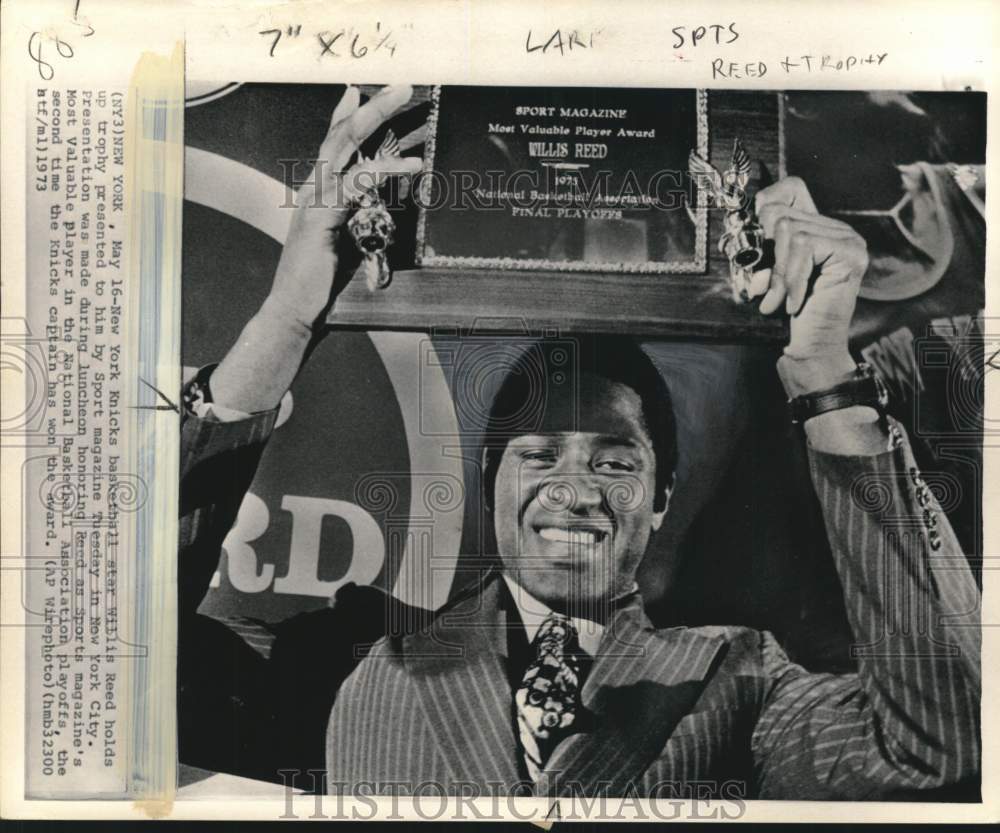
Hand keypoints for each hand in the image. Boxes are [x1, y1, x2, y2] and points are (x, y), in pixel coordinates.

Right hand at [267, 84, 422, 330]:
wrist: (294, 312)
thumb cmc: (320, 283)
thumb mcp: (345, 241)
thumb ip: (358, 219)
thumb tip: (380, 206)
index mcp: (315, 193)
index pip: (330, 145)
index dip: (344, 115)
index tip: (359, 90)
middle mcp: (311, 189)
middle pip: (340, 135)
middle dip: (372, 106)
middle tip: (403, 85)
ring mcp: (313, 201)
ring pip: (346, 148)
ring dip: (378, 120)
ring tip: (408, 103)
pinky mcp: (321, 218)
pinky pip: (355, 185)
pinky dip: (383, 171)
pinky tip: (410, 166)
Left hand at [753, 176, 868, 385]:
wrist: (812, 346)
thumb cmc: (787, 311)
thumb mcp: (767, 271)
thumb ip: (762, 245)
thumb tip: (744, 221)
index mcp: (818, 228)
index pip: (792, 188)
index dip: (769, 201)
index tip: (757, 238)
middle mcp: (838, 228)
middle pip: (783, 215)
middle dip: (767, 255)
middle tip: (767, 287)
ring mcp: (848, 238)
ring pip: (791, 231)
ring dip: (778, 271)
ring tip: (779, 299)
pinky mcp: (850, 251)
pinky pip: (805, 246)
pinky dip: (791, 278)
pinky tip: (793, 302)